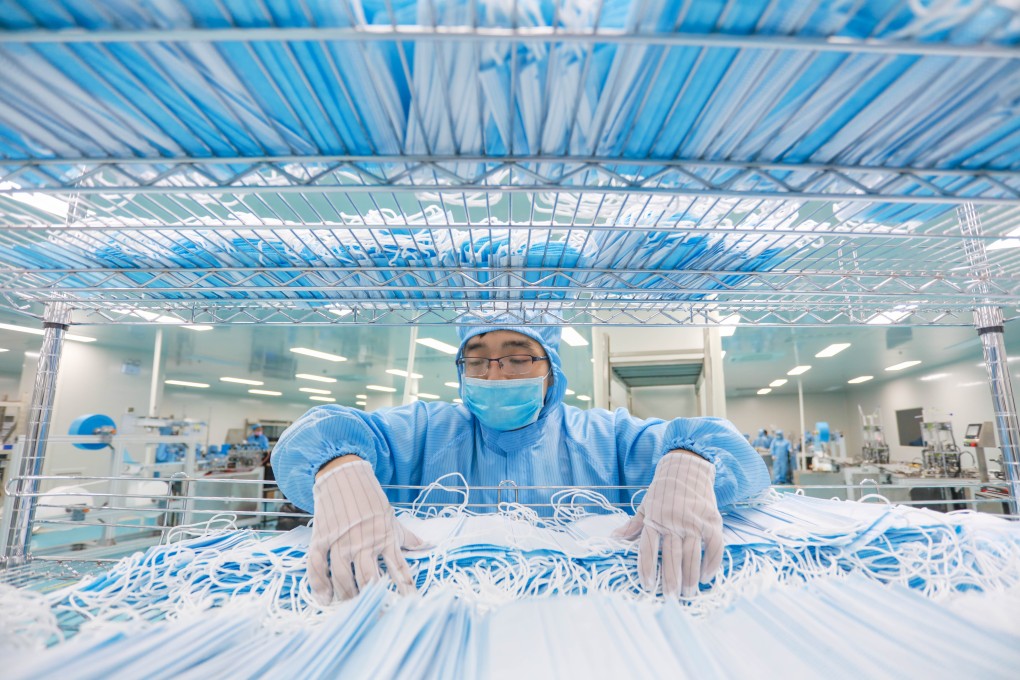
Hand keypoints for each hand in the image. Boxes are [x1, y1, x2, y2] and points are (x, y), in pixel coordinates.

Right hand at [308, 460, 423, 602]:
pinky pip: (317, 565)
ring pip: (343, 576)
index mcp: (384, 537)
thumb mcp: (391, 517)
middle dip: (371, 598)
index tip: (410, 604)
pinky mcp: (322, 537)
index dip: (405, 588)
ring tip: (349, 603)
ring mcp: (341, 540)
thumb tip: (428, 545)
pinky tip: (324, 597)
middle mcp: (363, 541)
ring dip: (346, 593)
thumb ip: (407, 536)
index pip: (398, 568)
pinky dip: (319, 583)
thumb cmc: (370, 498)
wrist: (344, 474)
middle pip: (368, 577)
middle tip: (373, 611)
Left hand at [612, 452, 723, 597]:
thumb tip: (614, 539)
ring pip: (693, 555)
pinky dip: (712, 563)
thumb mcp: (645, 505)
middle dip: (670, 580)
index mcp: (655, 519)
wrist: (687, 467)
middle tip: (670, 598)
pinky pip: (714, 547)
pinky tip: (707, 576)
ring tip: (687, 593)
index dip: (647, 568)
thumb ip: (633, 525)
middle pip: (671, 557)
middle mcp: (674, 522)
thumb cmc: (663, 489)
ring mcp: (695, 522)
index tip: (648, 586)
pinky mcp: (712, 521)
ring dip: (690, 577)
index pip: (648, 549)